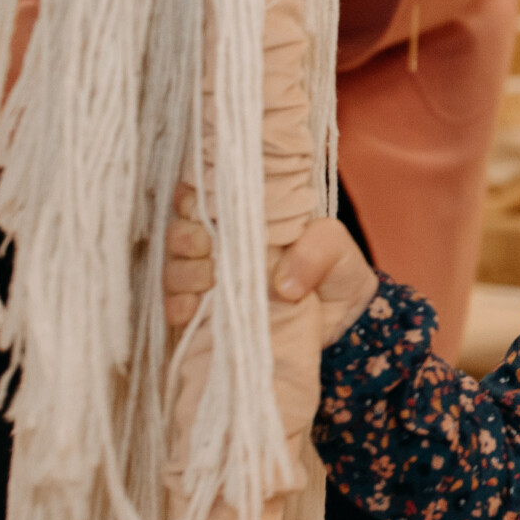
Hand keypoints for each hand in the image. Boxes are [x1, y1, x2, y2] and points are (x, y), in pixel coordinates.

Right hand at [163, 187, 380, 347]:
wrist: (345, 322)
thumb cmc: (337, 271)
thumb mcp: (336, 247)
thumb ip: (316, 250)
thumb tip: (283, 286)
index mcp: (248, 218)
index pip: (204, 197)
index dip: (192, 198)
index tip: (200, 208)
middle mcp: (222, 245)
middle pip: (179, 231)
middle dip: (185, 238)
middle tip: (206, 248)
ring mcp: (212, 280)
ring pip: (174, 268)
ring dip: (183, 272)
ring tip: (208, 280)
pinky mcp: (207, 315)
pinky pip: (175, 307)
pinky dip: (177, 306)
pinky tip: (190, 310)